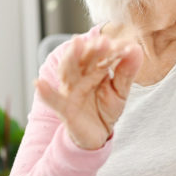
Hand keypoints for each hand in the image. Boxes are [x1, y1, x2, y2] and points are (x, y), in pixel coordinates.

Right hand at [35, 35, 141, 149]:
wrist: (98, 135)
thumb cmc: (106, 107)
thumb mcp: (120, 90)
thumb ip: (127, 71)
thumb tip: (137, 49)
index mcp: (95, 70)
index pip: (103, 56)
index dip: (113, 50)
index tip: (127, 46)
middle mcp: (81, 76)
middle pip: (85, 59)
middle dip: (93, 49)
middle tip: (104, 41)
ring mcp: (71, 91)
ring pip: (69, 72)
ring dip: (72, 58)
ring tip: (75, 43)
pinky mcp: (65, 109)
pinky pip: (54, 100)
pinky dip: (46, 93)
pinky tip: (38, 83)